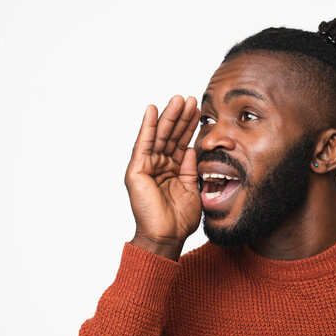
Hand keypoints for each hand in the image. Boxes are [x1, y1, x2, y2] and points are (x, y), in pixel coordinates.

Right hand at [125, 95, 200, 259]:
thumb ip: (189, 167)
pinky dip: (147, 126)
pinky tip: (152, 110)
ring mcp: (146, 167)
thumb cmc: (179, 219)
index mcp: (172, 170)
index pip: (181, 143)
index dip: (189, 127)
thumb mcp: (190, 187)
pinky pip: (143, 144)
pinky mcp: (137, 170)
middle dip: (180, 117)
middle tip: (190, 99)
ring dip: (168, 117)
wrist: (167, 236)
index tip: (198, 110)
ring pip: (159, 136)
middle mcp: (158, 166)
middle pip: (170, 136)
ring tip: (178, 99)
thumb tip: (190, 149)